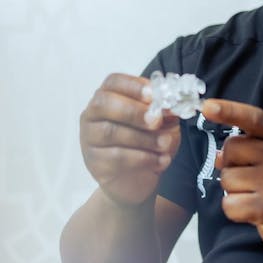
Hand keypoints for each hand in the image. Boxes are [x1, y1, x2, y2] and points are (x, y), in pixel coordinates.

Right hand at [80, 73, 180, 206]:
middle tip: (156, 121)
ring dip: (143, 138)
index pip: (113, 82)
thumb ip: (165, 112)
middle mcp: (93, 115)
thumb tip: (172, 105)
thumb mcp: (164, 124)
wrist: (139, 180)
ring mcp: (90, 139)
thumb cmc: (149, 143)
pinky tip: (161, 161)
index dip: (133, 86)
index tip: (153, 95)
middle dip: (133, 111)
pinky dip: (143, 158)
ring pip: (110, 132)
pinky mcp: (94, 163)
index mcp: (110, 97)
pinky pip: (115, 157)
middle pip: (104, 104)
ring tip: (166, 144)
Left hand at [201, 99, 262, 254]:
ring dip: (234, 191)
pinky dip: (235, 212)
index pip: (254, 118)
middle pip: (231, 150)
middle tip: (253, 180)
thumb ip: (254, 149)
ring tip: (258, 197)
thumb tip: (217, 156)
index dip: (229, 110)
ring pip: (226, 179)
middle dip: (232, 166)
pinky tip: (254, 213)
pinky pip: (229, 204)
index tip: (207, 107)